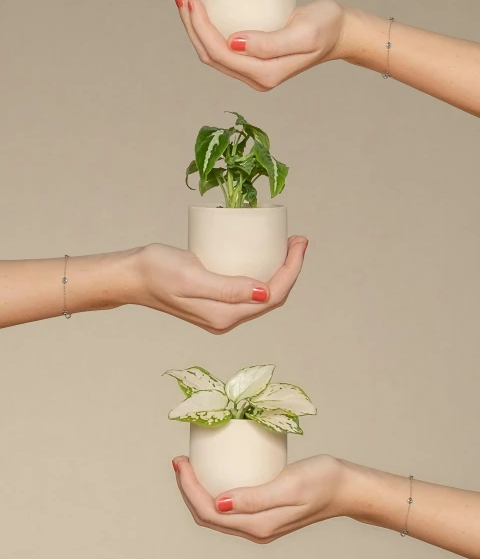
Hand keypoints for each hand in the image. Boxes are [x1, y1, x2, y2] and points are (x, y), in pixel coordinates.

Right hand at [128, 236, 307, 333]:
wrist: (130, 276)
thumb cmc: (156, 271)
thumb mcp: (192, 276)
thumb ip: (227, 288)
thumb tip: (265, 292)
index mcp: (225, 316)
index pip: (273, 296)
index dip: (292, 270)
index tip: (298, 243)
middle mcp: (226, 319)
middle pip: (272, 297)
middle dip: (291, 269)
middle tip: (297, 239)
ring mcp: (221, 312)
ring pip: (262, 294)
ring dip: (280, 271)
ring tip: (286, 244)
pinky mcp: (214, 302)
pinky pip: (248, 290)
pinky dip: (263, 272)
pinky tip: (264, 255)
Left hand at [172, 454, 349, 542]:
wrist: (346, 487)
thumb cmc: (322, 482)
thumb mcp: (289, 486)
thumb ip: (254, 498)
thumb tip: (218, 503)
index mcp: (258, 526)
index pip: (209, 512)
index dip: (188, 489)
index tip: (181, 462)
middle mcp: (255, 529)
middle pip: (207, 515)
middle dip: (187, 490)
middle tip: (180, 460)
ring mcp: (259, 523)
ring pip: (216, 512)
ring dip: (198, 490)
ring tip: (190, 465)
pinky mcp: (264, 511)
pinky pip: (229, 505)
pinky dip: (214, 489)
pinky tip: (214, 470)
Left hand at [174, 0, 345, 90]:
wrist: (340, 32)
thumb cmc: (326, 27)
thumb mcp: (303, 32)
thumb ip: (270, 43)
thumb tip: (233, 43)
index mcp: (264, 74)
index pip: (219, 53)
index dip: (200, 28)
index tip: (192, 0)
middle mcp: (255, 78)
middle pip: (210, 56)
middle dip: (191, 27)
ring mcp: (253, 71)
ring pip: (213, 54)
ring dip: (195, 29)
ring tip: (186, 2)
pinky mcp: (253, 60)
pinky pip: (223, 49)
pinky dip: (208, 31)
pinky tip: (202, 13)